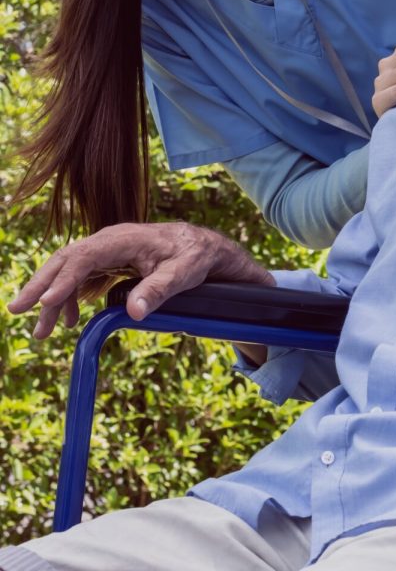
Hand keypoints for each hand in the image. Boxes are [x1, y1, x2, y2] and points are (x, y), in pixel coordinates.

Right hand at [7, 221, 274, 338]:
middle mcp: (109, 241)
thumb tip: (133, 313)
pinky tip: (70, 319)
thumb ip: (158, 290)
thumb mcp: (182, 273)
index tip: (47, 303)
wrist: (202, 247)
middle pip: (66, 260)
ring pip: (70, 271)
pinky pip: (82, 278)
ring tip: (43, 332)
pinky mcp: (109, 262)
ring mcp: (107, 251)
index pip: (84, 257)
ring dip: (53, 299)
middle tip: (18, 311)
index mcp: (123, 239)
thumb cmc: (192, 256)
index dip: (64, 280)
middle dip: (41, 285)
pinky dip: (70, 298)